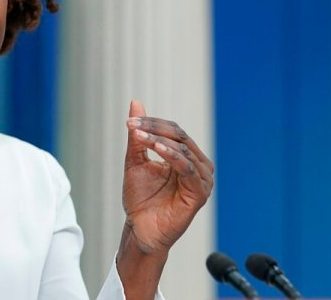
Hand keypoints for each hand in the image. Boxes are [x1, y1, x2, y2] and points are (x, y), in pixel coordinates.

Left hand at [122, 99, 213, 253]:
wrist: (140, 228)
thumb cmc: (140, 198)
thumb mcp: (136, 160)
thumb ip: (138, 135)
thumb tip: (136, 103)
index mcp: (186, 157)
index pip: (174, 130)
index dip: (151, 123)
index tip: (128, 121)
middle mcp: (198, 166)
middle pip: (180, 136)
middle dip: (154, 128)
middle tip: (131, 125)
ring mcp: (201, 179)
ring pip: (183, 149)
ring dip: (159, 139)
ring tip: (139, 135)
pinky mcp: (200, 193)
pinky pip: (186, 168)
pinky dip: (170, 155)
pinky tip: (154, 148)